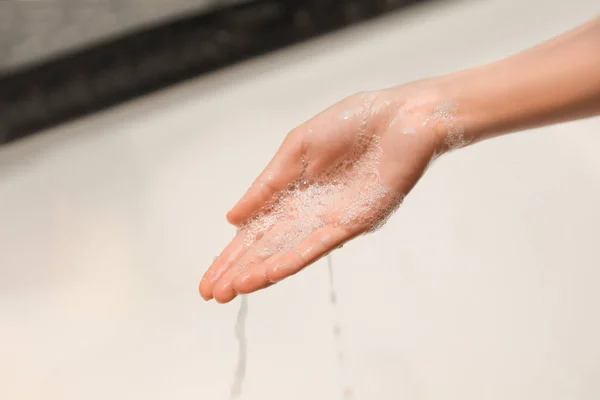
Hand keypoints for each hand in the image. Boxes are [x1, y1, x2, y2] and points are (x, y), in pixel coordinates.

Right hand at [200, 84, 455, 302]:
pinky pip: (322, 243)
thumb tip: (232, 218)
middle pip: (268, 248)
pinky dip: (296, 258)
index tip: (208, 280)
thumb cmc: (352, 123)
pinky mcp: (356, 221)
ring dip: (263, 271)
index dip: (231, 254)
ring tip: (235, 288)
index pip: (255, 231)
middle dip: (240, 271)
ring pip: (291, 252)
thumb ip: (267, 184)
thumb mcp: (297, 147)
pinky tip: (273, 271)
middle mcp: (309, 214)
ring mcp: (331, 220)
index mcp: (292, 194)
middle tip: (212, 294)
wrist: (401, 116)